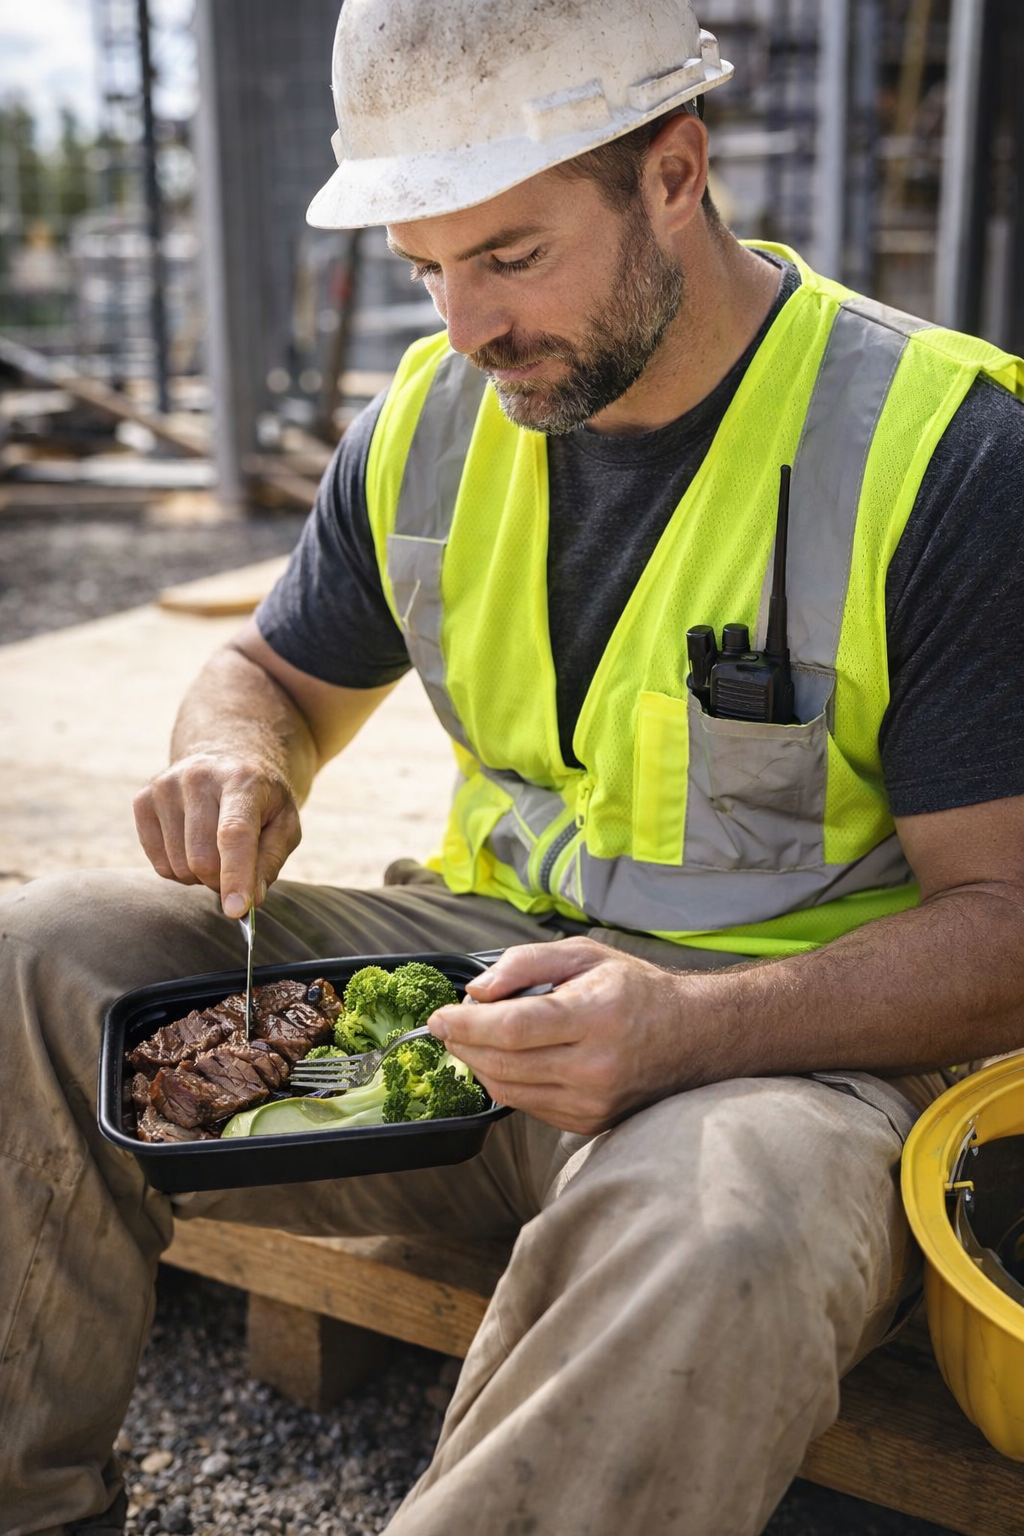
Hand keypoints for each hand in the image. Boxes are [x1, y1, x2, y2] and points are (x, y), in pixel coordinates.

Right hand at [133, 751, 301, 916]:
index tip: (237, 910)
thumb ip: (271, 860)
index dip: (235, 875)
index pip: (234, 834)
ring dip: (201, 876)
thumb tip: (252, 900)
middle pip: (202, 859)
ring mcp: (165, 786)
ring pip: (179, 867)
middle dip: (222, 880)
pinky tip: (193, 845)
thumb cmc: (262, 799)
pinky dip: (180, 871)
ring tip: (216, 850)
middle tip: (238, 870)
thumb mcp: (285, 824)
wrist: (229, 757)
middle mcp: (198, 776)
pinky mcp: (143, 800)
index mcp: (241, 779)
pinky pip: (159, 865)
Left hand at [429, 937, 689, 1134]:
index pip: (513, 1028)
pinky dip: (505, 1081)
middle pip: (502, 1063)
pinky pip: (527, 1106)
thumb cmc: (635, 990)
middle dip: (462, 1043)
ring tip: (471, 1038)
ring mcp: (592, 1102)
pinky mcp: (588, 1122)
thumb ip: (525, 962)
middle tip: (447, 1024)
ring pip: (508, 1090)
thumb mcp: (584, 954)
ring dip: (477, 1064)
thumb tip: (477, 990)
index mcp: (595, 1016)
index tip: (439, 1016)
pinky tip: (504, 1058)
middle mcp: (594, 1066)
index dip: (466, 1024)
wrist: (692, 1037)